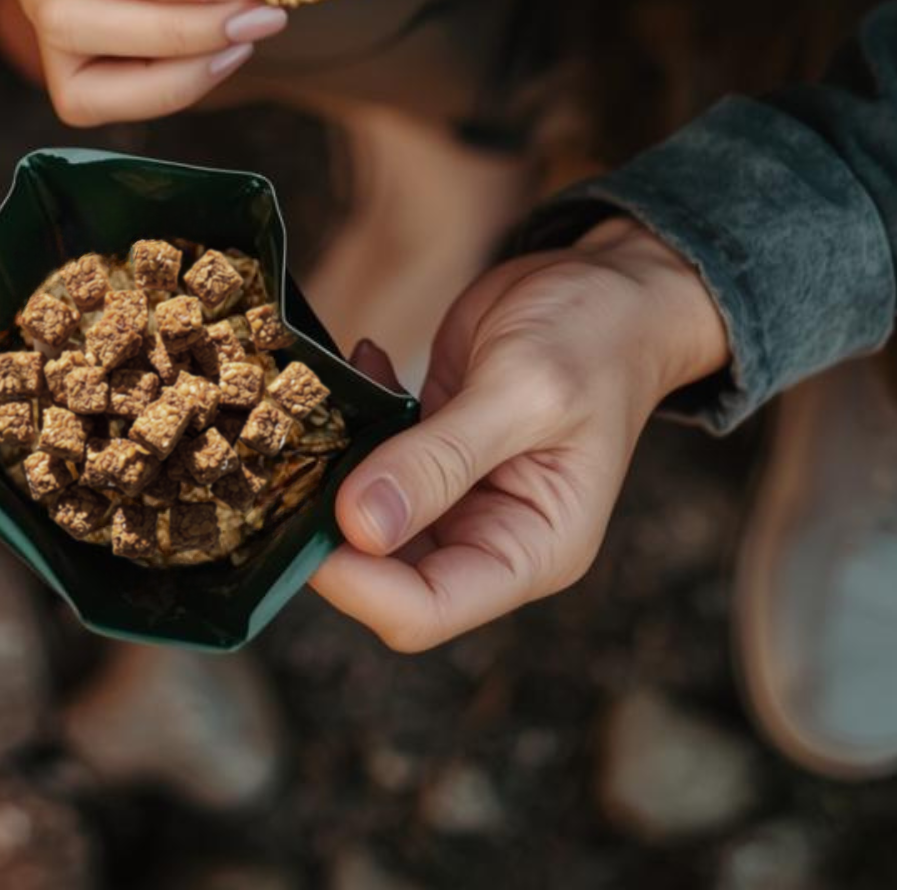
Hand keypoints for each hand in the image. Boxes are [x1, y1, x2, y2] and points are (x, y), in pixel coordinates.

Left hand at [309, 218, 730, 649]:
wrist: (612, 287)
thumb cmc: (594, 339)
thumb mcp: (524, 392)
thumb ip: (443, 459)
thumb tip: (359, 526)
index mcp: (529, 549)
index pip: (425, 608)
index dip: (356, 583)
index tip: (302, 525)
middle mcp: (488, 533)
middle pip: (383, 571)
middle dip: (329, 525)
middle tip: (284, 458)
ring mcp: (455, 491)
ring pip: (364, 512)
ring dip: (331, 466)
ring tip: (315, 403)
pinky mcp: (431, 445)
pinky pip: (370, 453)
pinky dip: (354, 414)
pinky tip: (367, 359)